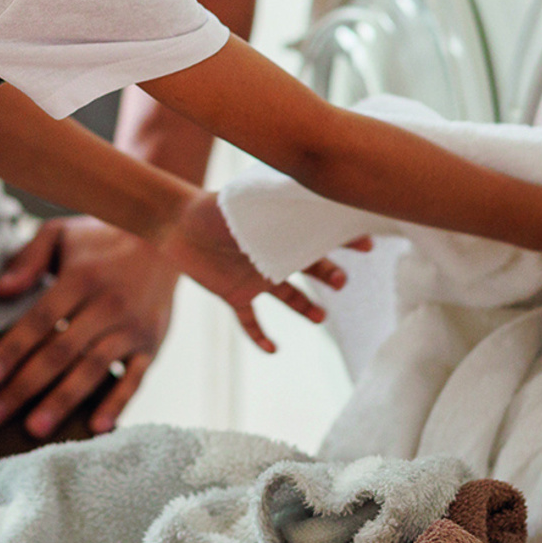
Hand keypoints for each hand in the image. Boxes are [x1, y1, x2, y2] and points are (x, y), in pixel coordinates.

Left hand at [0, 218, 179, 435]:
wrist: (167, 238)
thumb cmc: (101, 239)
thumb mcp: (61, 234)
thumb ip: (28, 259)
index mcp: (81, 278)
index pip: (39, 320)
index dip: (12, 350)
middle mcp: (108, 305)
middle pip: (60, 352)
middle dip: (24, 386)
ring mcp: (133, 327)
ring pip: (93, 369)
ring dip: (62, 401)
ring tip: (33, 429)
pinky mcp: (152, 345)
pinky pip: (135, 379)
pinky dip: (117, 404)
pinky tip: (94, 428)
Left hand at [159, 189, 351, 352]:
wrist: (174, 223)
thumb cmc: (212, 208)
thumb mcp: (245, 204)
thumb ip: (273, 206)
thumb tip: (305, 192)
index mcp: (281, 232)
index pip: (320, 237)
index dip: (345, 241)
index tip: (366, 245)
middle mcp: (273, 256)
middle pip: (311, 268)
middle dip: (329, 275)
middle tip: (340, 281)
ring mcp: (255, 278)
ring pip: (289, 297)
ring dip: (306, 308)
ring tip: (320, 317)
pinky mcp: (234, 295)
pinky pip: (251, 321)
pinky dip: (260, 336)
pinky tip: (273, 350)